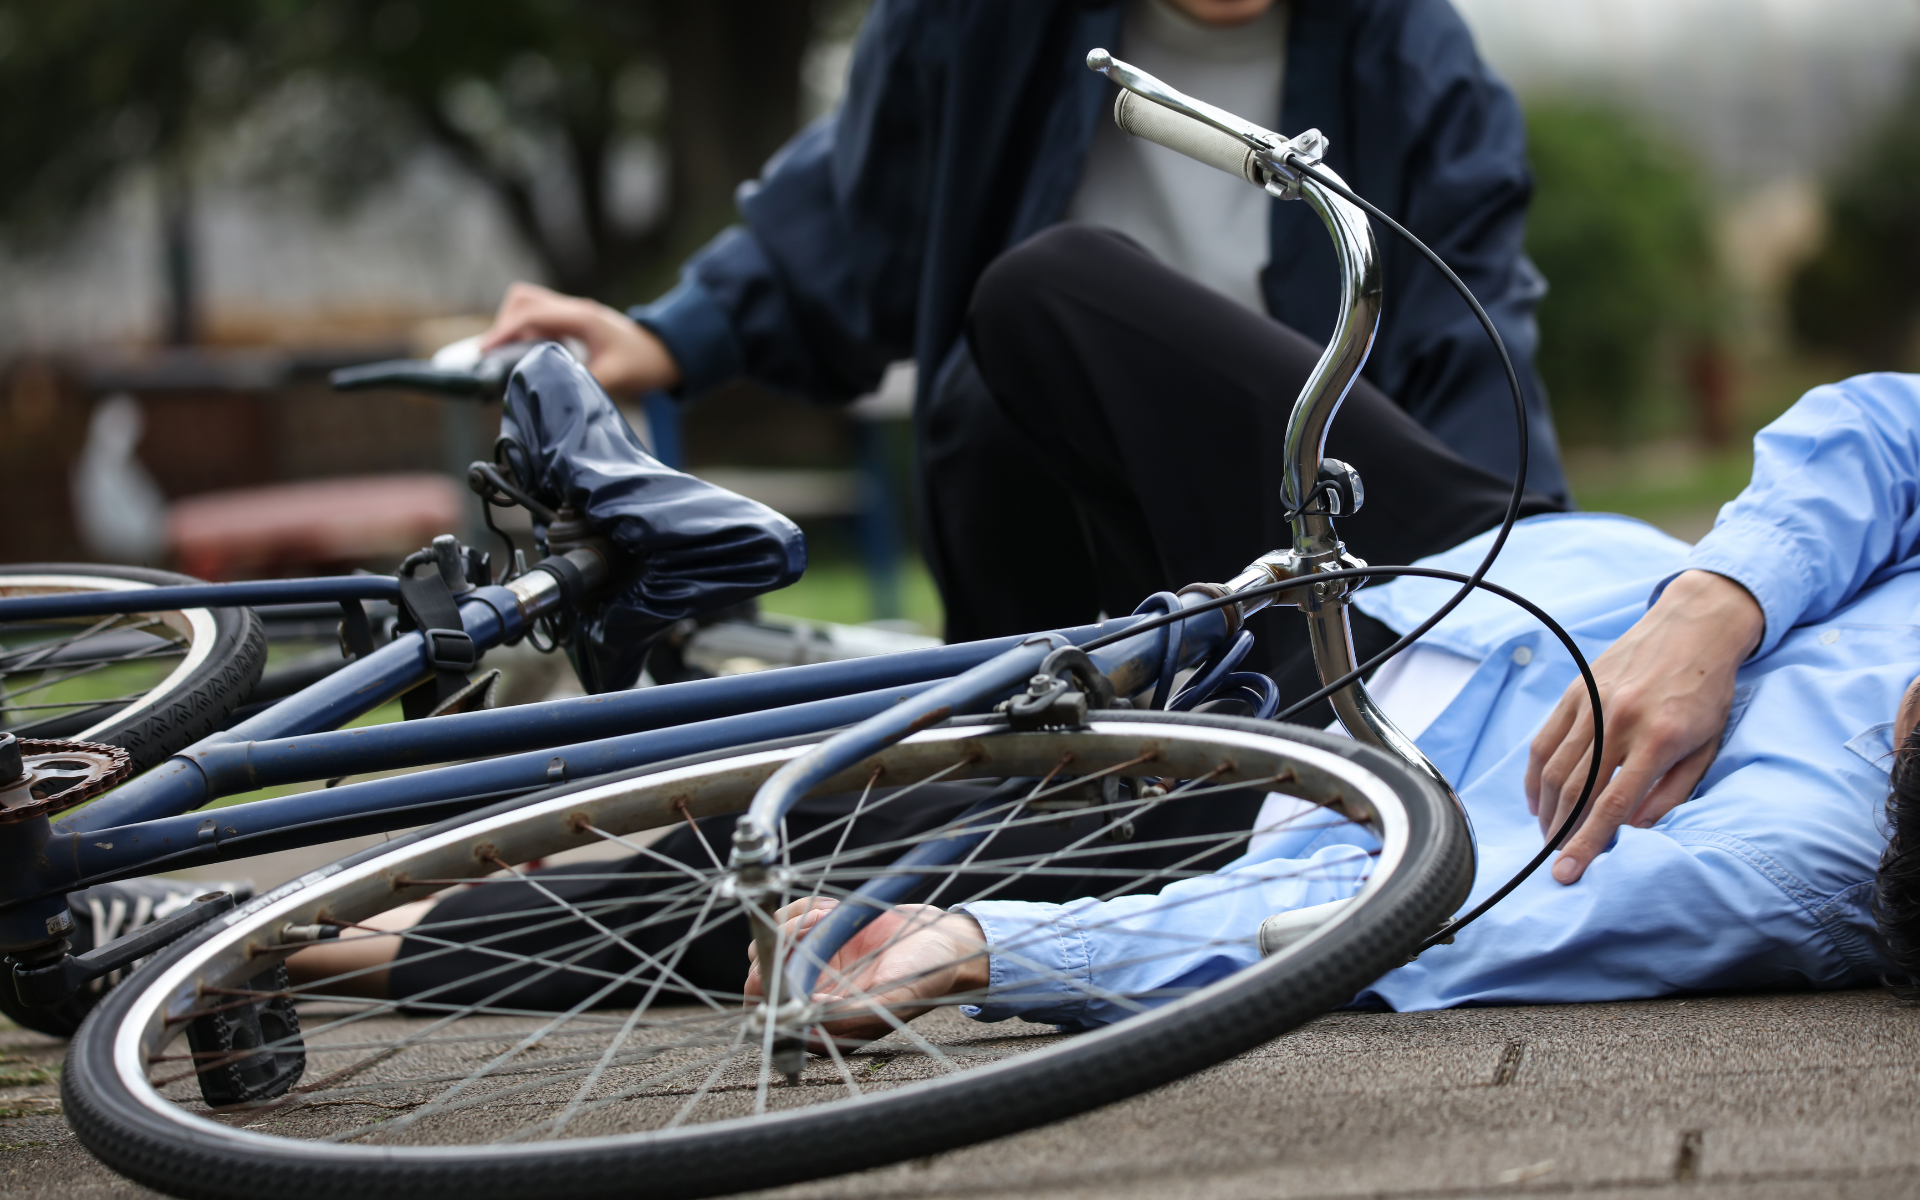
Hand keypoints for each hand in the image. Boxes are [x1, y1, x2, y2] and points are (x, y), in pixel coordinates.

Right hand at [479, 282, 680, 395]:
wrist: (668, 352)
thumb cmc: (645, 362)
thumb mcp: (616, 377)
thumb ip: (583, 384)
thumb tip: (552, 395)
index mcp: (581, 316)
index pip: (530, 314)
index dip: (503, 332)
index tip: (484, 353)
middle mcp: (574, 309)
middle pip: (522, 301)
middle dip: (504, 326)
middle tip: (495, 358)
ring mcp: (573, 313)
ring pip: (528, 307)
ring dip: (514, 328)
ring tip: (507, 359)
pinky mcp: (573, 322)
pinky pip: (540, 319)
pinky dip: (527, 334)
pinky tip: (529, 357)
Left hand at [744, 899, 989, 1045]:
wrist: (944, 939)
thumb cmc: (927, 974)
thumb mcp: (896, 997)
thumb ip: (853, 1014)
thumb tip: (806, 1015)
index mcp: (827, 1026)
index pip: (774, 1014)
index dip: (772, 984)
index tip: (790, 956)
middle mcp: (812, 999)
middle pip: (761, 977)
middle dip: (779, 945)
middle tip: (813, 924)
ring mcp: (811, 966)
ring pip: (768, 944)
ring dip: (792, 922)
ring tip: (828, 914)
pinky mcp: (816, 937)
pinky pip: (786, 920)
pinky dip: (802, 908)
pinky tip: (832, 908)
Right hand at [1525, 569, 1763, 883]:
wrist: (1694, 626)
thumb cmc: (1707, 691)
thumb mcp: (1706, 746)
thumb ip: (1671, 792)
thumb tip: (1632, 827)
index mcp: (1658, 739)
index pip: (1611, 805)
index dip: (1585, 844)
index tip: (1567, 873)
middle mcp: (1619, 721)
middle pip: (1575, 791)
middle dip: (1560, 833)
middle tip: (1556, 861)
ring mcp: (1591, 704)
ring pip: (1554, 769)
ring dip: (1547, 810)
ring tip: (1549, 835)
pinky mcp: (1575, 692)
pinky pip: (1544, 742)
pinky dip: (1536, 776)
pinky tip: (1539, 800)